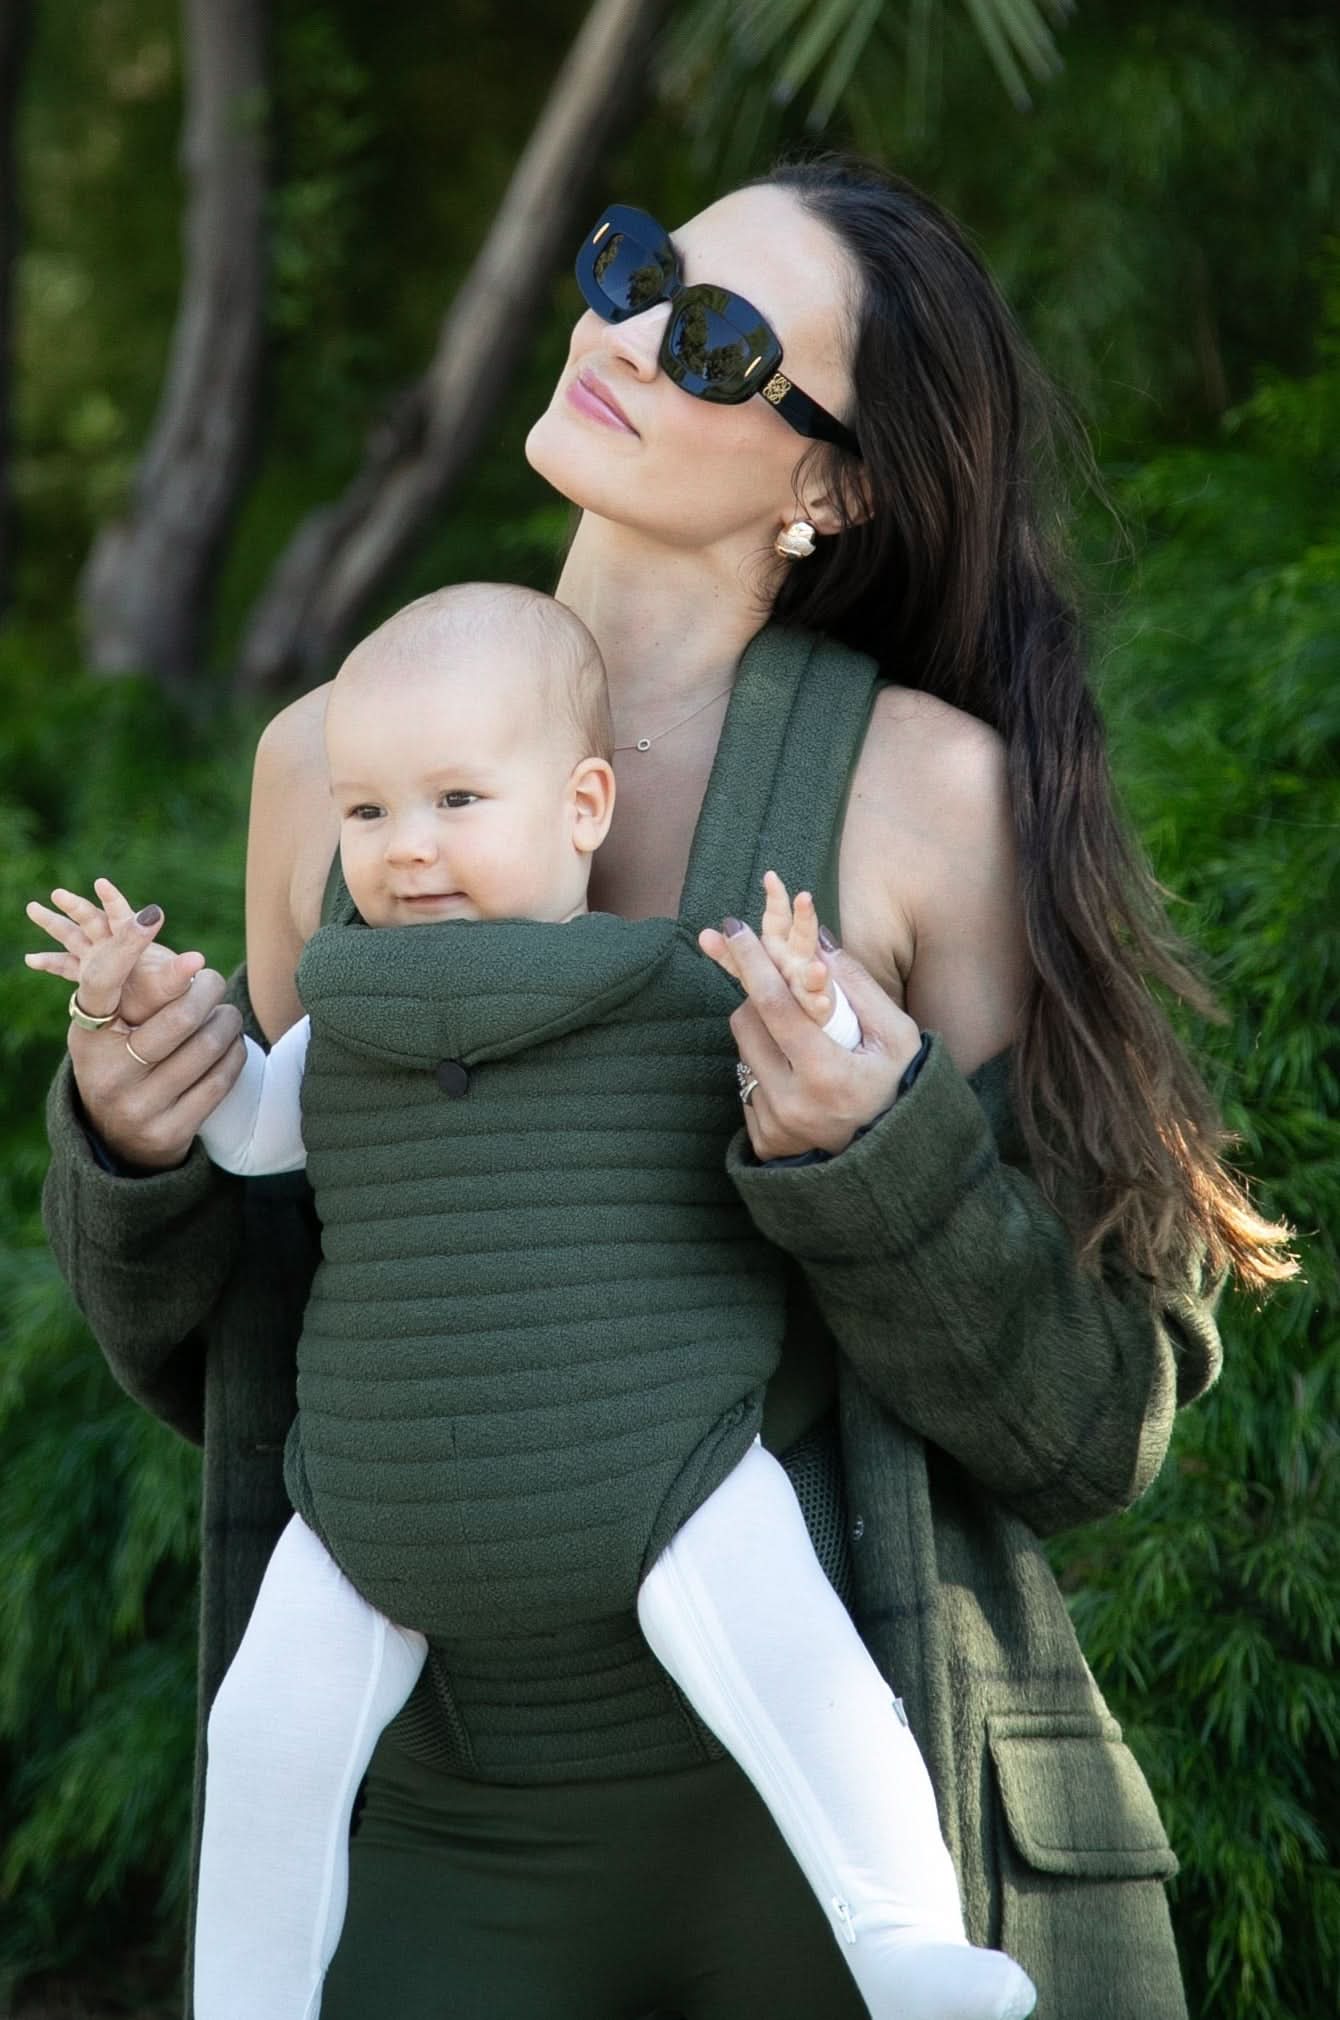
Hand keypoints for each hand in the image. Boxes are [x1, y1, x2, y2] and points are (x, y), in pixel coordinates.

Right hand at [24, 876, 244, 1169]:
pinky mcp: (169, 1132)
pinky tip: (232, 1045)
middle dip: (207, 988)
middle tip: (213, 976)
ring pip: (205, 1047)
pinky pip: (219, 1080)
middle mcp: (106, 1073)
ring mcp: (137, 1107)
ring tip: (228, 1012)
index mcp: (87, 1037)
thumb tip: (167, 935)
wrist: (120, 1140)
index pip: (102, 983)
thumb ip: (131, 990)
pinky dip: (234, 1054)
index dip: (126, 947)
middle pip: (177, 1017)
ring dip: (227, 1020)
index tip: (152, 913)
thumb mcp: (109, 1029)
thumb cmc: (121, 1060)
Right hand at [25, 875, 208, 1027]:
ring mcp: (100, 959)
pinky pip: (67, 967)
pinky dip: (50, 963)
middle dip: (75, 907)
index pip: (120, 919)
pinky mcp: (91, 975)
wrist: (166, 1013)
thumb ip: (179, 972)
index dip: (113, 902)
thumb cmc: (170, 999)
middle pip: (91, 920)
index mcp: (131, 944)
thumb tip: (199, 960)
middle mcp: (113, 946)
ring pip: (73, 937)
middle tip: (58, 894)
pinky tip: (30, 960)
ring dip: (55, 924)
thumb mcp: (170, 986)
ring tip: (33, 908)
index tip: (102, 883)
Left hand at [698, 873, 923, 1159]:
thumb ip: (857, 986)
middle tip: (778, 990)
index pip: (775, 1006)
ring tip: (798, 1043)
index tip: (734, 928)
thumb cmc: (902, 1089)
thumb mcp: (896, 1037)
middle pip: (746, 1024)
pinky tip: (799, 1080)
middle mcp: (793, 1105)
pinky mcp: (763, 1143)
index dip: (752, 962)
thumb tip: (817, 940)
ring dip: (762, 1034)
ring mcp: (773, 1128)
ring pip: (742, 1054)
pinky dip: (767, 1072)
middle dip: (756, 996)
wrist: (895, 1163)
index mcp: (828, 1075)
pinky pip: (747, 1087)